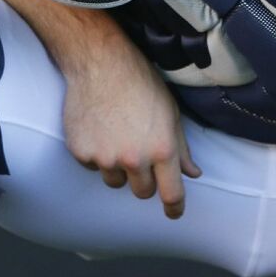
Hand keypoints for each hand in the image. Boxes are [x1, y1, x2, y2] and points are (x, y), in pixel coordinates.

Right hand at [61, 43, 201, 218]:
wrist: (100, 63)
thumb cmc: (141, 83)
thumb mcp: (171, 112)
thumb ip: (182, 148)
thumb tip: (193, 173)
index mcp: (162, 149)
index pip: (171, 194)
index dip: (174, 208)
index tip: (173, 213)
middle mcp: (134, 158)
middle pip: (142, 192)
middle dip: (144, 180)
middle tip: (139, 154)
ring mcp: (105, 158)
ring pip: (115, 181)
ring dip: (118, 167)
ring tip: (116, 134)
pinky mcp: (81, 152)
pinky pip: (91, 166)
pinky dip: (95, 154)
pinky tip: (98, 127)